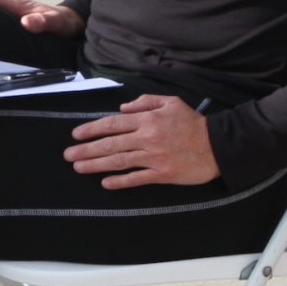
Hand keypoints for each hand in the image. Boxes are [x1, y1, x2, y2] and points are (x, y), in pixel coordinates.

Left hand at [65, 95, 217, 189]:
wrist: (218, 145)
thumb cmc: (193, 123)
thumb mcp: (170, 103)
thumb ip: (144, 103)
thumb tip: (122, 109)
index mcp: (148, 119)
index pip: (113, 123)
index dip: (92, 129)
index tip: (76, 135)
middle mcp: (148, 137)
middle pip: (111, 144)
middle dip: (87, 149)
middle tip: (68, 155)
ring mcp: (154, 157)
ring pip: (119, 161)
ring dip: (96, 165)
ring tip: (79, 167)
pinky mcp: (163, 173)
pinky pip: (137, 178)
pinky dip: (120, 181)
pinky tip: (105, 183)